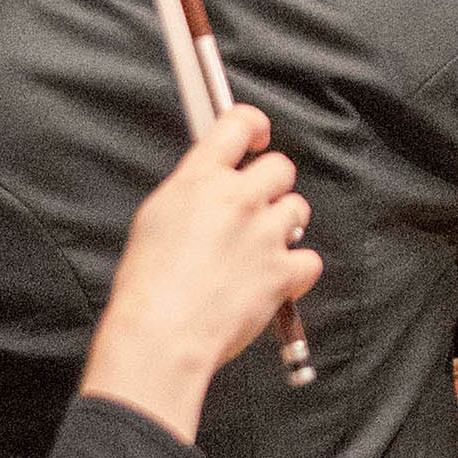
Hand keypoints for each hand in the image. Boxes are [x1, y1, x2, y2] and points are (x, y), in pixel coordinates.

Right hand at [81, 103, 319, 437]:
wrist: (162, 334)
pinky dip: (296, 270)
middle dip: (271, 185)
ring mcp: (265, 234)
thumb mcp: (156, 217)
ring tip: (258, 250)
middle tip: (255, 209)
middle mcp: (238, 199)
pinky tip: (274, 280)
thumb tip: (211, 182)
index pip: (238, 124)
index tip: (256, 139)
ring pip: (298, 209)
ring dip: (283, 226)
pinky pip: (309, 259)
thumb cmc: (147, 286)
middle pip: (280, 166)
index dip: (253, 126)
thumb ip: (192, 191)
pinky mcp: (282, 272)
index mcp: (200, 179)